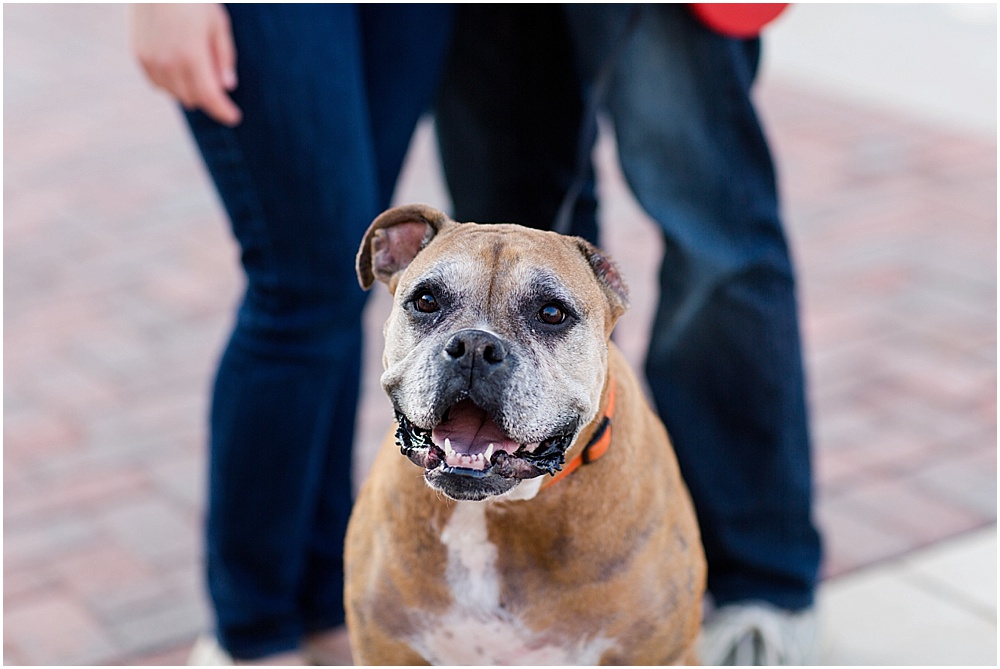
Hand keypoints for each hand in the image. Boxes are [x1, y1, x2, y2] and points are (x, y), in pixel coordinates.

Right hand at [129, 3, 241, 125]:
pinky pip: (158, 84)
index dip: (223, 111)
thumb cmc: (194, 0)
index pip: (210, 96)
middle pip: (193, 99)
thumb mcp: (218, 24)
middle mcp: (169, 63)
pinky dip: (171, 83)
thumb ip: (224, 57)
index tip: (234, 117)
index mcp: (192, 56)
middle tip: (218, 86)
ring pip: (175, 94)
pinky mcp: (139, 56)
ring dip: (189, 90)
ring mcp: (151, 60)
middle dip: (208, 97)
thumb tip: (227, 86)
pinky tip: (179, 69)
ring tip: (198, 71)